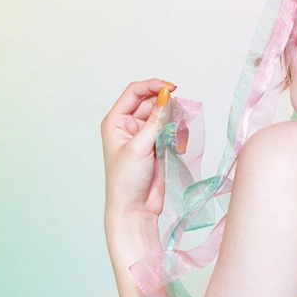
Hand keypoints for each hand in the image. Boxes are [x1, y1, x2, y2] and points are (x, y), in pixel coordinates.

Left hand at [101, 79, 176, 220]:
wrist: (134, 210)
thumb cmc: (126, 181)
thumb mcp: (140, 147)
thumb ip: (155, 120)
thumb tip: (166, 95)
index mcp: (115, 121)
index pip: (135, 92)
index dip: (153, 86)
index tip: (172, 89)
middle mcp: (128, 125)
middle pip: (153, 102)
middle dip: (168, 109)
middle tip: (178, 121)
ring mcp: (144, 135)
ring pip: (165, 116)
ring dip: (175, 123)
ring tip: (179, 139)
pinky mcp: (157, 146)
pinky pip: (171, 130)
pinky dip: (179, 135)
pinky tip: (180, 147)